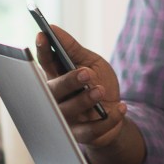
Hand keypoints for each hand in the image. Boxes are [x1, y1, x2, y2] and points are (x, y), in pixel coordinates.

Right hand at [35, 26, 127, 148]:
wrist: (114, 113)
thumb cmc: (98, 84)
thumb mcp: (92, 63)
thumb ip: (73, 49)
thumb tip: (54, 28)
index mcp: (56, 77)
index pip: (45, 63)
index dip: (42, 50)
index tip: (42, 35)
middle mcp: (56, 99)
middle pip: (54, 90)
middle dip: (69, 81)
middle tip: (85, 73)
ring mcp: (66, 119)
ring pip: (68, 111)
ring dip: (85, 100)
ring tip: (100, 90)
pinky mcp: (80, 136)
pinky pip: (91, 130)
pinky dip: (108, 119)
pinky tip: (121, 107)